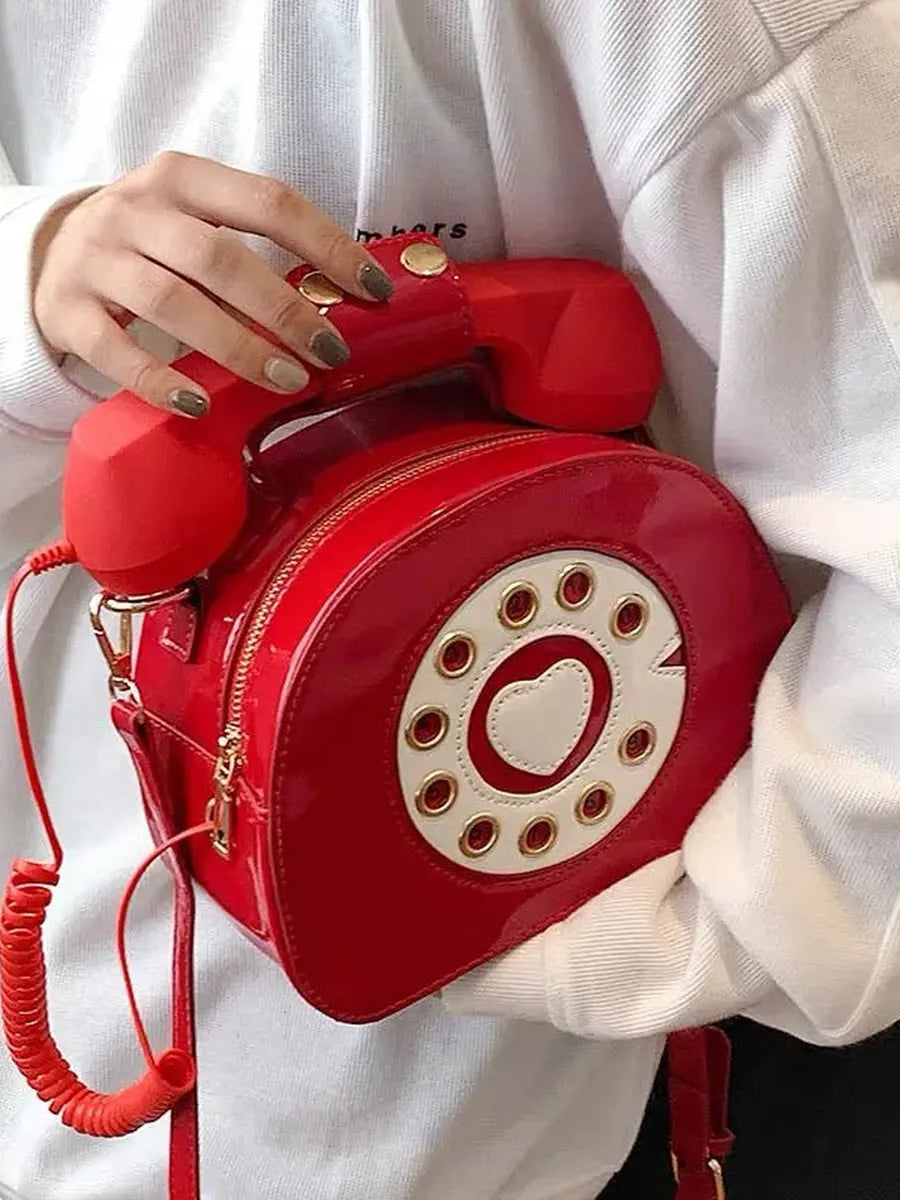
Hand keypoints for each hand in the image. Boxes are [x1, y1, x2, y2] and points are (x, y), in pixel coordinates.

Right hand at [32, 152, 393, 416]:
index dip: (327, 246)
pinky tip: (201, 404)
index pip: (269, 201)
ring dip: (237, 346)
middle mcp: (136, 209)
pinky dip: (160, 381)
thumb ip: (251, 248)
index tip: (372, 289)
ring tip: (287, 380)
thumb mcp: (194, 222)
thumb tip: (336, 301)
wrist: (48, 253)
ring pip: (172, 303)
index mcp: (183, 179)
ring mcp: (96, 258)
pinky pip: (115, 350)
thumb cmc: (149, 244)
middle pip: (219, 258)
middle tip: (330, 352)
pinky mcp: (66, 309)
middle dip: (284, 309)